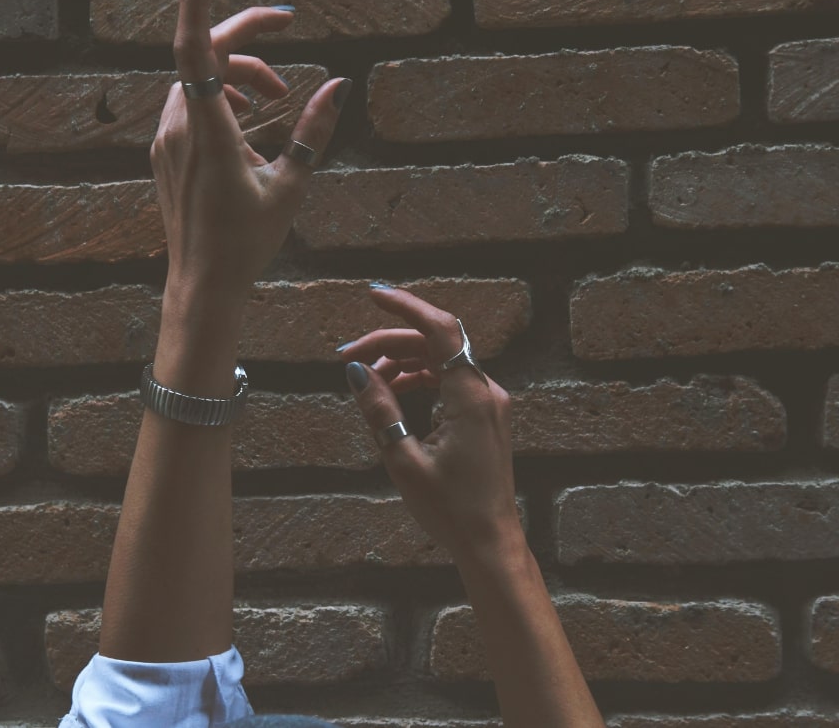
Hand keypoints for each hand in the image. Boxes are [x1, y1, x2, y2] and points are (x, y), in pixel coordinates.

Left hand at [152, 0, 350, 304]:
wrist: (202, 284)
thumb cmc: (247, 241)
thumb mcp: (292, 186)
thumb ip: (314, 130)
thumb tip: (340, 84)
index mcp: (209, 134)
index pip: (193, 51)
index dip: (196, 3)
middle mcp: (178, 129)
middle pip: (203, 54)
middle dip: (246, 41)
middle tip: (286, 41)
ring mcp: (165, 140)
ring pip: (196, 78)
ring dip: (237, 73)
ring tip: (276, 98)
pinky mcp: (164, 151)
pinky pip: (188, 101)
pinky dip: (219, 94)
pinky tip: (248, 119)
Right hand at [339, 286, 521, 562]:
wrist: (491, 544)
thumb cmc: (450, 510)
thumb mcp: (403, 460)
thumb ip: (380, 410)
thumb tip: (357, 371)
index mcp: (471, 397)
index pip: (440, 329)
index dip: (406, 306)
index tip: (373, 295)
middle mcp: (486, 392)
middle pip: (435, 345)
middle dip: (390, 343)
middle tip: (347, 358)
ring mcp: (489, 404)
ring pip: (441, 362)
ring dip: (402, 363)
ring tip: (366, 380)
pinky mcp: (485, 418)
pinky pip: (450, 383)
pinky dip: (419, 381)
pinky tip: (392, 395)